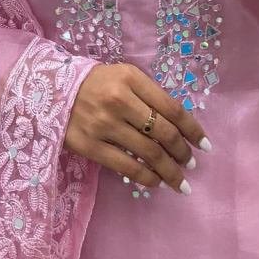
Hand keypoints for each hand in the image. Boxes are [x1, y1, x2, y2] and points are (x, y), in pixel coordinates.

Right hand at [64, 62, 210, 193]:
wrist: (54, 90)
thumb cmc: (98, 83)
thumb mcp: (125, 76)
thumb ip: (150, 95)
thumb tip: (180, 126)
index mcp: (131, 78)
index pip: (171, 107)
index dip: (191, 128)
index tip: (204, 143)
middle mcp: (119, 100)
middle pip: (163, 132)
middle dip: (182, 152)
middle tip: (191, 163)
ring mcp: (104, 124)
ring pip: (148, 153)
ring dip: (169, 170)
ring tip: (180, 180)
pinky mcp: (90, 146)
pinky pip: (126, 166)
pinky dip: (146, 177)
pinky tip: (156, 182)